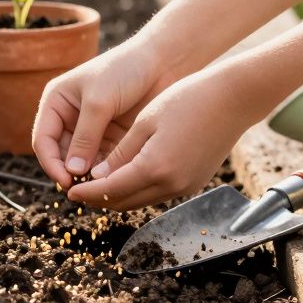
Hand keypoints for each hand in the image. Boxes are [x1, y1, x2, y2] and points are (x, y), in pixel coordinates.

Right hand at [32, 41, 177, 187]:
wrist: (162, 63)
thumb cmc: (125, 70)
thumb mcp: (99, 101)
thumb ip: (85, 137)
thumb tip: (72, 173)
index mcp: (56, 103)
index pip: (43, 139)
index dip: (50, 162)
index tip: (65, 179)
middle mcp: (70, 119)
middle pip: (60, 156)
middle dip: (70, 173)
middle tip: (84, 190)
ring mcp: (92, 131)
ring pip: (82, 164)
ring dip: (89, 177)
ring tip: (101, 188)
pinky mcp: (112, 140)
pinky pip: (103, 163)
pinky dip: (106, 174)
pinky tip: (115, 181)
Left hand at [67, 67, 265, 210]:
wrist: (233, 99)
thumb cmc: (187, 100)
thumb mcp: (146, 122)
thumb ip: (120, 154)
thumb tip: (97, 178)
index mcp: (154, 168)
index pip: (110, 191)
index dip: (87, 193)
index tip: (69, 191)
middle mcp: (171, 185)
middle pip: (125, 202)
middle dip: (99, 199)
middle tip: (79, 190)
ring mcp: (186, 187)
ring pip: (141, 201)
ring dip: (118, 196)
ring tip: (97, 185)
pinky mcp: (194, 183)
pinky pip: (158, 193)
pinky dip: (138, 190)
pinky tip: (126, 178)